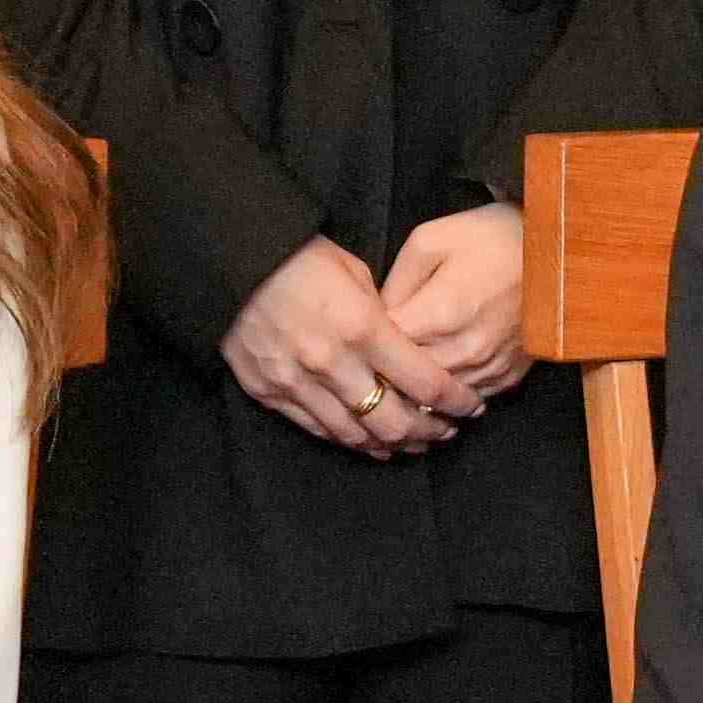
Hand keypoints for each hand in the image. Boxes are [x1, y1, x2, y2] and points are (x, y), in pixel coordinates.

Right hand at [222, 238, 474, 456]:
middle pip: (394, 421)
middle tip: (446, 430)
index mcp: (362, 327)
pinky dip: (349, 439)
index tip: (471, 406)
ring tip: (413, 442)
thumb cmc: (299, 257)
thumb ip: (384, 316)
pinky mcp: (270, 393)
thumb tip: (407, 346)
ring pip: (355, 435)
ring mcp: (298, 383)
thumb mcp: (355, 273)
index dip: (455, 401)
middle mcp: (332, 363)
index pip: (424, 382)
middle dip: (428, 432)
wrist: (230, 263)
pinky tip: (369, 441)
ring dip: (391, 444)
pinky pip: (318, 429)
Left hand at [378, 204, 532, 409]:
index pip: (384, 350)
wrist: (555, 250)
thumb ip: (395, 281)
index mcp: (439, 314)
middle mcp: (463, 350)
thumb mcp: (430, 240)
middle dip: (389, 373)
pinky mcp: (509, 376)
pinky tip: (443, 378)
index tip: (362, 337)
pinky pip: (468, 399)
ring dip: (419, 391)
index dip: (368, 345)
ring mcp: (489, 368)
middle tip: (377, 361)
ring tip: (406, 375)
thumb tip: (378, 318)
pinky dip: (451, 394)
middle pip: (408, 382)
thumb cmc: (490, 237)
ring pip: (436, 400)